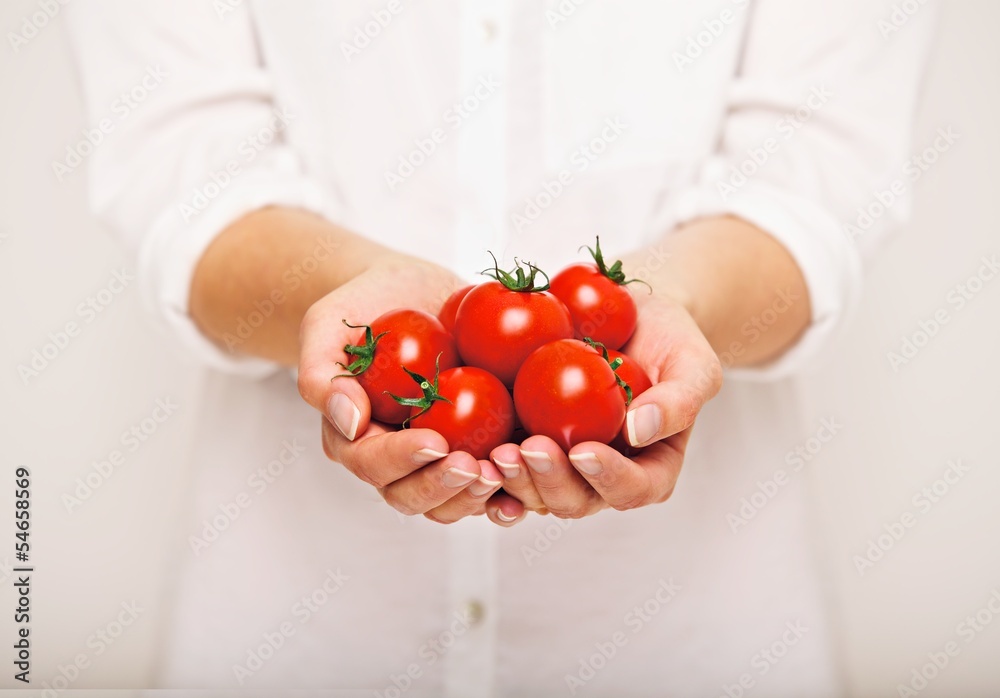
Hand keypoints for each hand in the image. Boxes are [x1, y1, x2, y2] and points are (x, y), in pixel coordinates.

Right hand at [297, 255, 505, 522]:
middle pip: (414, 497)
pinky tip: (533, 476)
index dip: (403, 461)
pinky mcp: (477, 446)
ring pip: (454, 501)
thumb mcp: (325, 328)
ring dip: (479, 496)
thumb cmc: (357, 307)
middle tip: (475, 465)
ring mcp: (438, 457)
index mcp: (356, 440)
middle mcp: (396, 460)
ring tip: (506, 470)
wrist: (403, 291)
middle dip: (445, 488)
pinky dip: (513, 487)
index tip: (435, 441)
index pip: (374, 465)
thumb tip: (350, 421)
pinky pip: (494, 481)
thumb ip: (322, 376)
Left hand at [489, 291, 722, 519]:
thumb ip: (679, 400)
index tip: (585, 451)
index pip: (633, 489)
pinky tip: (471, 457)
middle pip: (575, 500)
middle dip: (550, 481)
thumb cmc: (670, 340)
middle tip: (529, 448)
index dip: (608, 479)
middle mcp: (602, 478)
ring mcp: (562, 467)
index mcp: (649, 469)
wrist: (628, 317)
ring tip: (496, 452)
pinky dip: (487, 471)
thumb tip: (640, 430)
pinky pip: (506, 469)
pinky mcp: (527, 446)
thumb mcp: (693, 363)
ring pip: (534, 493)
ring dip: (514, 481)